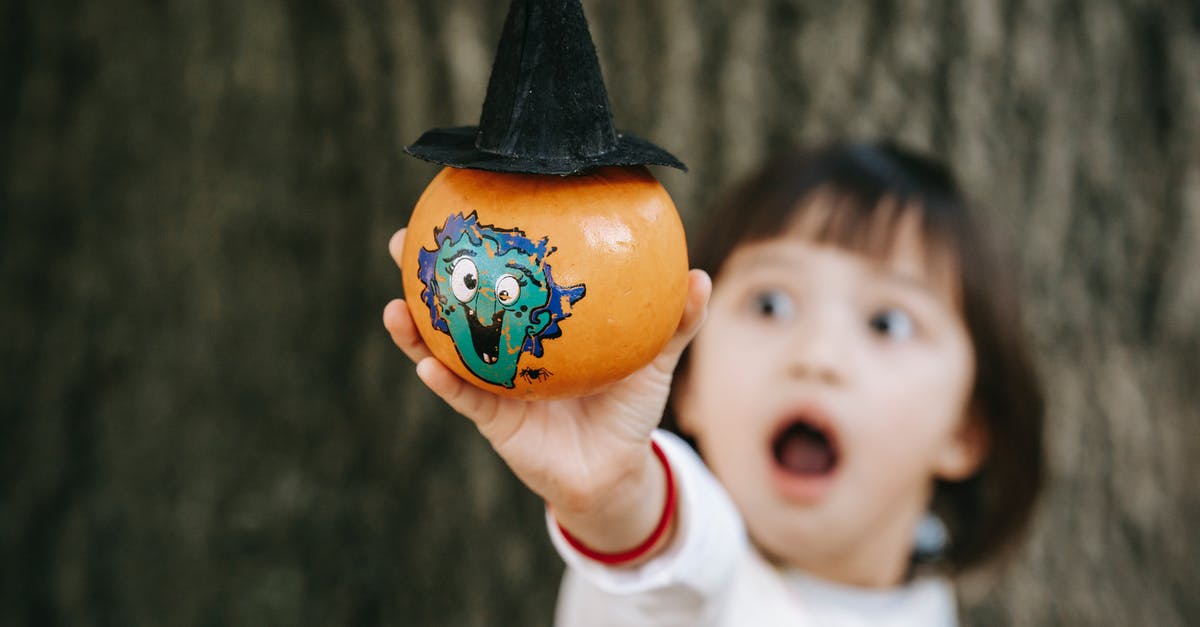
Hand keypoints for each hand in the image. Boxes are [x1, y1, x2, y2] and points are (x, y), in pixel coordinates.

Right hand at [383, 228, 710, 553]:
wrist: (617, 471)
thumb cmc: (629, 407)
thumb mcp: (653, 359)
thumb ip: (674, 320)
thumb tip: (698, 274)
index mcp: (534, 324)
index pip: (500, 275)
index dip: (477, 244)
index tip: (452, 205)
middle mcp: (504, 348)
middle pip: (454, 304)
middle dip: (424, 276)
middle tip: (401, 242)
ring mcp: (492, 382)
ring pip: (443, 350)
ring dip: (414, 331)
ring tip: (394, 306)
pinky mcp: (493, 421)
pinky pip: (464, 397)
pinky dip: (444, 381)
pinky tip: (426, 365)